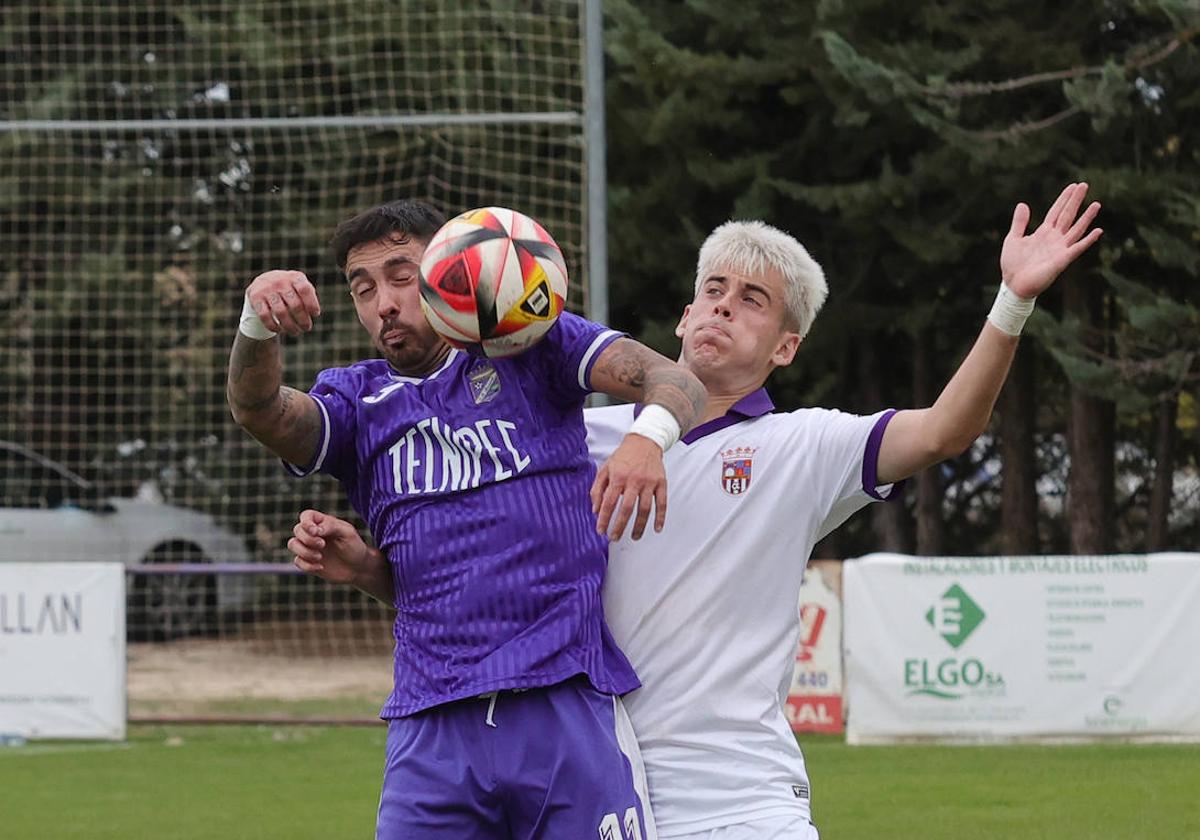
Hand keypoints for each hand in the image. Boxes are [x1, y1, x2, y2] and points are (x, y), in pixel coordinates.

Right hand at [246, 270, 321, 336]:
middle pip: (295, 305)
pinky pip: (265, 316)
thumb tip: (312, 314)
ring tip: (296, 332)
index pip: (305, 290)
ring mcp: (266, 289)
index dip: (312, 304)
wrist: (264, 282)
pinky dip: (274, 326)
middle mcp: (280, 281)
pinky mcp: (255, 297)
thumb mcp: (300, 287)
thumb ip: (309, 297)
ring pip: (281, 313)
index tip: (315, 314)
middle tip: (307, 328)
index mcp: (294, 277)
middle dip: (303, 320)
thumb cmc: (289, 288)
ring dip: (290, 326)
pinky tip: (280, 330)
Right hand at [288, 509, 371, 585]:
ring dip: (304, 551)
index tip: (315, 532)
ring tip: (319, 557)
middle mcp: (313, 533)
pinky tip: (321, 567)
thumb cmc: (354, 546)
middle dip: (308, 539)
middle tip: (322, 545)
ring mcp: (309, 547)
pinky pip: (297, 561)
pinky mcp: (308, 562)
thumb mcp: (347, 533)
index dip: (306, 522)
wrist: (358, 568)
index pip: (306, 516)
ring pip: (292, 544)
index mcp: (322, 523)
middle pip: (297, 530)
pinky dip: (307, 565)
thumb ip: (331, 526)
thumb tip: (314, 529)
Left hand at [590, 434, 667, 540]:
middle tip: (615, 538)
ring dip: (640, 526)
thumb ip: (597, 489)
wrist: (644, 441)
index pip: (609, 502)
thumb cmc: (622, 456)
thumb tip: (595, 510)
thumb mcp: (605, 468)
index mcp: (618, 477)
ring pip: (645, 509)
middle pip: (626, 508)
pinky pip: (662, 503)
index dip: (604, 518)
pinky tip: (657, 529)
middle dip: (620, 526)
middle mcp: (634, 480)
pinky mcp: (661, 483)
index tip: (601, 531)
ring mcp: (649, 482)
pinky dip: (661, 517)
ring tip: (634, 537)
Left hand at [1000, 182, 1102, 298]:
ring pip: (1076, 229)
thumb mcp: (1013, 239)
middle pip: (1068, 215)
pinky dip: (1088, 240)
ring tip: (1096, 204)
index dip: (1064, 199)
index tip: (1073, 186)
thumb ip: (1019, 223)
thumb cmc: (1013, 265)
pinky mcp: (1062, 260)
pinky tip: (1098, 231)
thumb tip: (1022, 204)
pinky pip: (1077, 248)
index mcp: (1043, 232)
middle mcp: (1054, 238)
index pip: (1056, 211)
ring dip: (1086, 217)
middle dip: (1075, 201)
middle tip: (1084, 184)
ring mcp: (1060, 249)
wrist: (1013, 285)